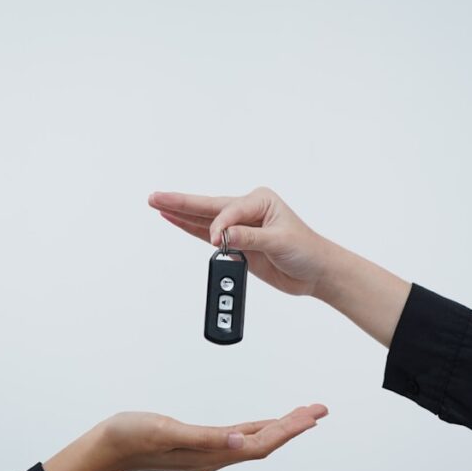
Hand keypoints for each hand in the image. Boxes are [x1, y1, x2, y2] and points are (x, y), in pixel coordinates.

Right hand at [44, 405, 327, 470]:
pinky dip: (256, 429)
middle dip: (294, 426)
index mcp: (210, 455)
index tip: (313, 415)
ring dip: (279, 428)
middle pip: (264, 442)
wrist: (102, 451)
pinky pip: (237, 439)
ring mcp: (205, 454)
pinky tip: (260, 426)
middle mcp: (213, 457)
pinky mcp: (196, 447)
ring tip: (302, 416)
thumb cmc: (129, 438)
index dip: (290, 429)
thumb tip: (244, 442)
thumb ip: (207, 438)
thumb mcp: (168, 432)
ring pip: (253, 441)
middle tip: (320, 410)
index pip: (261, 442)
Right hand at [148, 187, 331, 295]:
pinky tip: (173, 219)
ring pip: (203, 219)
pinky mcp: (236, 244)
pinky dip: (189, 228)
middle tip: (155, 198)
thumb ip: (250, 238)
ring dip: (180, 213)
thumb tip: (224, 235)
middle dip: (181, 203)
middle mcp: (247, 210)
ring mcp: (240, 227)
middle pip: (208, 207)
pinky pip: (206, 235)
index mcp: (260, 200)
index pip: (229, 210)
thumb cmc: (307, 250)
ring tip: (157, 205)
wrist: (316, 272)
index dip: (220, 226)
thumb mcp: (280, 242)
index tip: (219, 242)